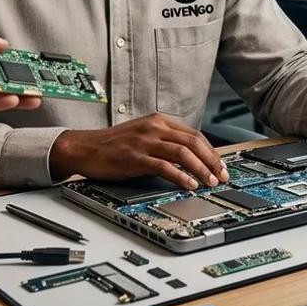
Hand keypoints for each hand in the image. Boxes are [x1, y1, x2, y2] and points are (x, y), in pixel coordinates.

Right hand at [50, 114, 228, 189]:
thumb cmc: (113, 145)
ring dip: (201, 169)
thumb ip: (164, 141)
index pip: (194, 134)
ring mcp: (144, 142)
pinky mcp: (135, 157)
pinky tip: (189, 184)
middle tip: (221, 175)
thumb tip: (190, 156)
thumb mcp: (142, 135)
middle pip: (193, 142)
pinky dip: (180, 176)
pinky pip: (164, 166)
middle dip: (212, 160)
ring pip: (182, 153)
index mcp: (158, 121)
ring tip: (210, 182)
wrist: (84, 147)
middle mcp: (154, 128)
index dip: (211, 151)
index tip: (220, 165)